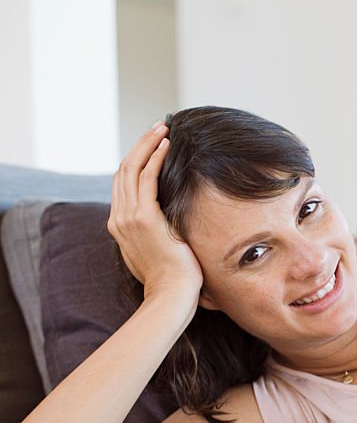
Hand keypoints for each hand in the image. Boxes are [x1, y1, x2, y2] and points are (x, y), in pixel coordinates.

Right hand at [108, 121, 203, 302]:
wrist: (171, 295)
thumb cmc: (173, 279)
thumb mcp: (158, 250)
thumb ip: (156, 233)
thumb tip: (168, 224)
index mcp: (119, 225)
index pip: (123, 184)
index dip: (136, 160)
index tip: (153, 146)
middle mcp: (118, 218)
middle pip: (123, 170)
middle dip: (141, 145)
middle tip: (158, 127)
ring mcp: (128, 217)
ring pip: (132, 169)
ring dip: (148, 145)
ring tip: (163, 128)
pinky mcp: (143, 218)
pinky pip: (146, 179)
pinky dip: (155, 158)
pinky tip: (167, 145)